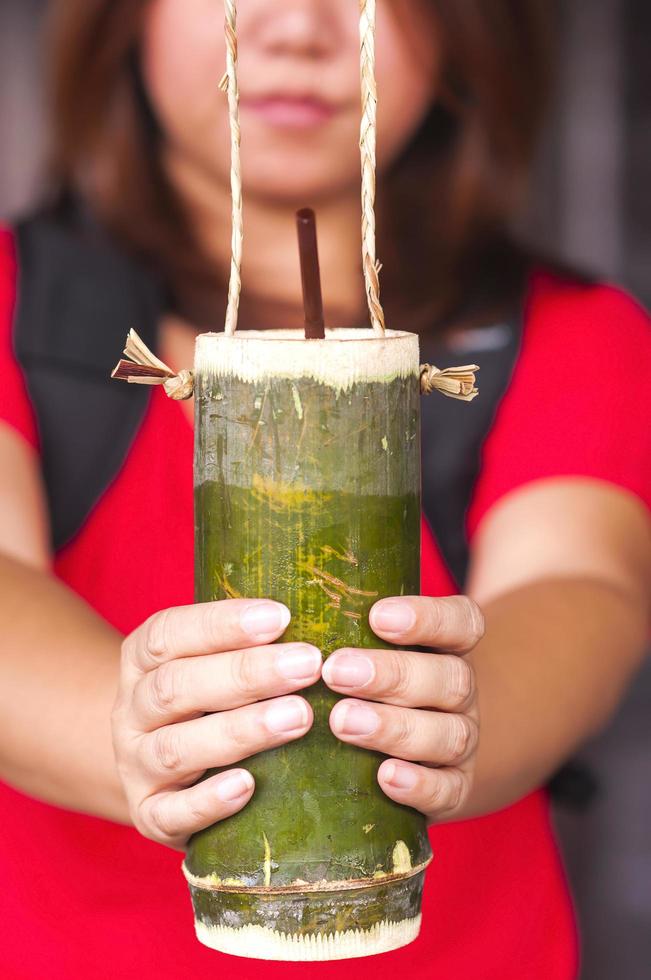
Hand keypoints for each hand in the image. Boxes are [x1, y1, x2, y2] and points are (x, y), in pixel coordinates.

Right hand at [111, 599, 319, 849]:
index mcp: (142, 661)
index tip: (281, 617)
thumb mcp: (210, 663)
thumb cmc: (207, 704)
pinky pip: (171, 814)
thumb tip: (317, 610)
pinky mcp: (151, 816)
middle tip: (308, 664)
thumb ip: (247, 642)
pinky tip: (248, 786)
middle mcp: (131, 711)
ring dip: (240, 731)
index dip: (221, 624)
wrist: (162, 773)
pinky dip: (209, 801)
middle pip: (176, 687)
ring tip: (298, 717)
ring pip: (176, 748)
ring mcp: (136, 766)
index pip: (169, 634)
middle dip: (246, 673)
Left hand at [322, 595, 483, 823]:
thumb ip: (341, 628)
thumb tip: (269, 609)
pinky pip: (447, 790)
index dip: (427, 618)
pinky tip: (385, 777)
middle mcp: (460, 692)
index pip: (461, 622)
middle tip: (336, 671)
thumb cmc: (369, 684)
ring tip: (343, 722)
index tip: (377, 616)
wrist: (412, 754)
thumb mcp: (366, 648)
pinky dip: (419, 784)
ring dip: (394, 727)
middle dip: (392, 674)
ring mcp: (462, 742)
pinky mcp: (455, 789)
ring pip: (449, 733)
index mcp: (448, 648)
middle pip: (450, 678)